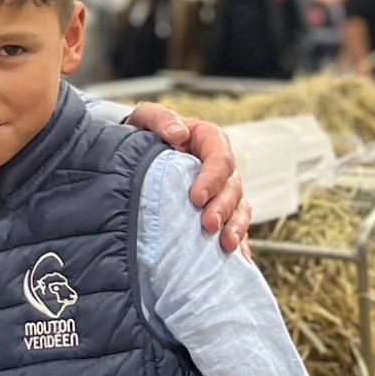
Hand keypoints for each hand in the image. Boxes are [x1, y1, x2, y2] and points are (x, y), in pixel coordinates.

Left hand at [126, 103, 251, 257]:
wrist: (135, 151)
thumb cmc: (144, 132)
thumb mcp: (146, 118)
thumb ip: (160, 119)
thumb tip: (178, 133)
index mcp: (208, 140)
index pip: (220, 158)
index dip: (212, 178)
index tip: (197, 197)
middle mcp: (220, 166)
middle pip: (232, 187)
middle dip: (223, 208)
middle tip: (209, 225)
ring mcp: (221, 189)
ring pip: (239, 208)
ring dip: (235, 227)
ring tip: (226, 245)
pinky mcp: (218, 209)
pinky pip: (235, 225)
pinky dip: (238, 240)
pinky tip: (238, 257)